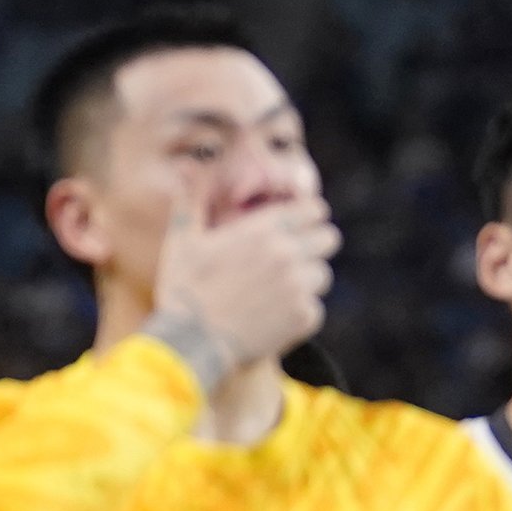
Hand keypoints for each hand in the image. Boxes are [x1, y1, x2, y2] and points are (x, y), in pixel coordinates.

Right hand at [151, 190, 337, 375]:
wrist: (188, 345)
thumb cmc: (183, 291)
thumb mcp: (182, 241)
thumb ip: (193, 200)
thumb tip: (186, 165)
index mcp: (264, 229)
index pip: (315, 210)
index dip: (310, 216)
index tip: (301, 226)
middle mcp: (288, 254)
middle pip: (329, 238)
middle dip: (314, 246)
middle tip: (294, 259)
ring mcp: (298, 288)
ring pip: (322, 276)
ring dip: (306, 282)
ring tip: (278, 292)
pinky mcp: (302, 318)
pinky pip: (314, 309)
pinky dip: (298, 315)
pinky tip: (272, 318)